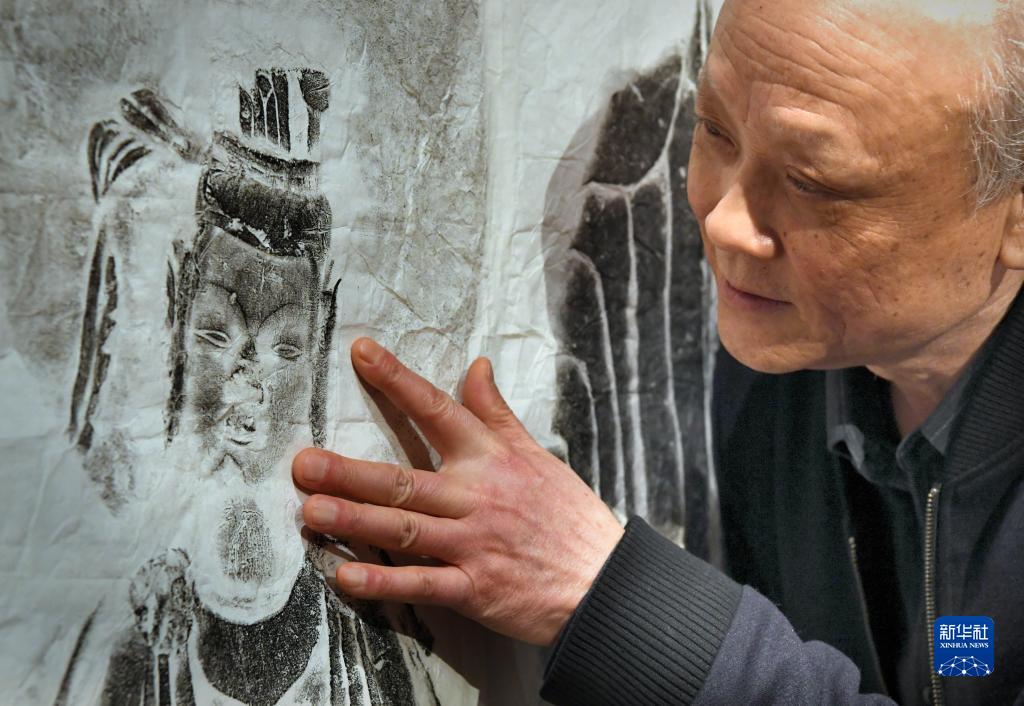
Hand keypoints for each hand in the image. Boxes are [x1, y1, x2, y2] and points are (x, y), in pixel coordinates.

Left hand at [293, 338, 623, 645]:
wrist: (603, 580)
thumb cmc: (567, 515)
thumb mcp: (535, 453)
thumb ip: (496, 412)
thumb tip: (476, 365)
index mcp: (491, 459)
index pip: (438, 410)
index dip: (397, 380)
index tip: (360, 352)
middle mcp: (477, 497)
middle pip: (405, 479)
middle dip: (351, 471)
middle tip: (303, 463)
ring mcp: (473, 544)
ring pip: (406, 529)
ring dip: (356, 520)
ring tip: (311, 511)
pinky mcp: (475, 588)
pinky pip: (423, 584)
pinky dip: (384, 583)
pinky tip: (345, 576)